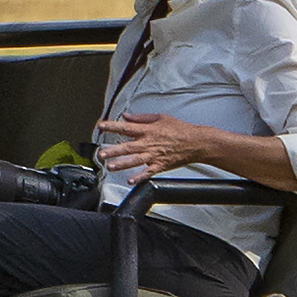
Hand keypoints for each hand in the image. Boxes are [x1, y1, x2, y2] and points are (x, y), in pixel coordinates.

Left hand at [95, 113, 266, 183]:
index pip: (125, 127)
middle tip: (101, 153)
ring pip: (134, 161)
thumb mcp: (160, 117)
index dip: (112, 126)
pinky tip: (130, 180)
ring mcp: (154, 156)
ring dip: (121, 164)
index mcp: (147, 130)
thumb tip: (126, 116)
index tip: (100, 126)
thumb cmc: (180, 130)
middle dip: (113, 150)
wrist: (196, 142)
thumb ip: (141, 118)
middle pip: (127, 147)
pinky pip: (148, 173)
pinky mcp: (160, 166)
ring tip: (110, 166)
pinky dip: (139, 177)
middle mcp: (148, 143)